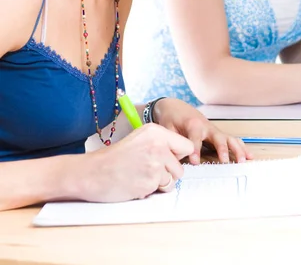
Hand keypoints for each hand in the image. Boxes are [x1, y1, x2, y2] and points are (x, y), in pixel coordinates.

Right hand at [76, 123, 193, 202]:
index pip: (186, 145)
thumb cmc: (115, 158)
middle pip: (181, 166)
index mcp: (156, 131)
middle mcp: (159, 145)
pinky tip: (136, 183)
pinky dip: (150, 190)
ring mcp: (155, 164)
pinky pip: (161, 190)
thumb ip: (161, 144)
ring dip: (160, 183)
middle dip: (168, 172)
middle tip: (148, 171)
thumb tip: (184, 154)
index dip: (178, 156)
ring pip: (173, 180)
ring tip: (141, 176)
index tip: (168, 160)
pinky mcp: (150, 181)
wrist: (93, 172)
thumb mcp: (140, 139)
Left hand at [153, 98, 252, 164]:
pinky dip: (241, 147)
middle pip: (217, 137)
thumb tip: (176, 159)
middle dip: (222, 149)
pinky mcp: (217, 134)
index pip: (195, 138)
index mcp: (193, 124)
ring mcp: (213, 130)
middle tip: (225, 161)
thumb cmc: (171, 118)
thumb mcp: (167, 128)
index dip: (195, 150)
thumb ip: (172, 143)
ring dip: (237, 149)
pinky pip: (231, 140)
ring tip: (243, 160)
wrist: (175, 106)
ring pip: (228, 139)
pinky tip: (249, 156)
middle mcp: (206, 126)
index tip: (195, 162)